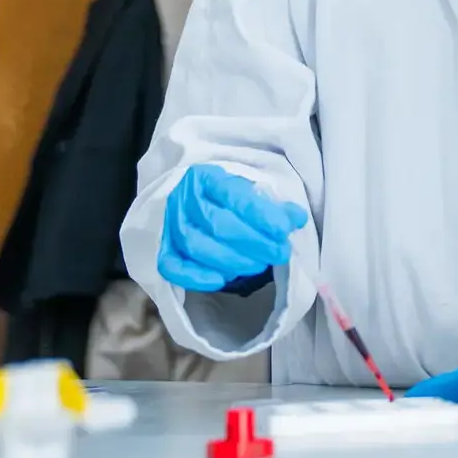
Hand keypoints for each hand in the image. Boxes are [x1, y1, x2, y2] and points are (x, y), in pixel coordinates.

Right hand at [157, 164, 307, 291]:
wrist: (184, 199)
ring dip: (233, 260)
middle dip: (254, 242)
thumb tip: (296, 218)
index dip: (260, 214)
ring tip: (260, 265)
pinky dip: (196, 276)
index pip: (233, 195)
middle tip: (279, 253)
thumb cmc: (222, 197)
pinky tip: (222, 279)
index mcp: (205, 177)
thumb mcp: (246, 189)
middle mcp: (183, 199)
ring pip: (197, 246)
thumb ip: (270, 204)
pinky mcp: (161, 249)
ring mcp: (168, 225)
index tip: (283, 230)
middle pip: (217, 223)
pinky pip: (172, 266)